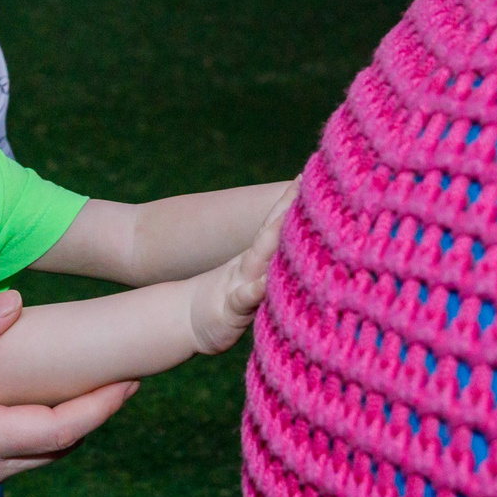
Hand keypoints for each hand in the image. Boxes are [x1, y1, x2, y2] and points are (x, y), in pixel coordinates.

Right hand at [0, 291, 135, 496]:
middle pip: (61, 448)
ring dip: (69, 425)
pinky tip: (40, 402)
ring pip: (40, 457)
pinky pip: (17, 460)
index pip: (60, 429)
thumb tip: (14, 303)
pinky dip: (40, 434)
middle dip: (97, 414)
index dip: (102, 405)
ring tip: (94, 386)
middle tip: (127, 375)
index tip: (133, 378)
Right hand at [186, 182, 290, 354]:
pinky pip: (242, 300)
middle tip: (301, 183)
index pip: (276, 225)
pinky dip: (252, 292)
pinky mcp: (230, 311)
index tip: (307, 175)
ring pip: (258, 260)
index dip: (289, 201)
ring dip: (273, 240)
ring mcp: (239, 286)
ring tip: (287, 219)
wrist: (190, 320)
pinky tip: (261, 285)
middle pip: (270, 234)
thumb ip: (273, 262)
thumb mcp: (254, 280)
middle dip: (286, 209)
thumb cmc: (231, 301)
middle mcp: (249, 267)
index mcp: (258, 259)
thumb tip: (303, 244)